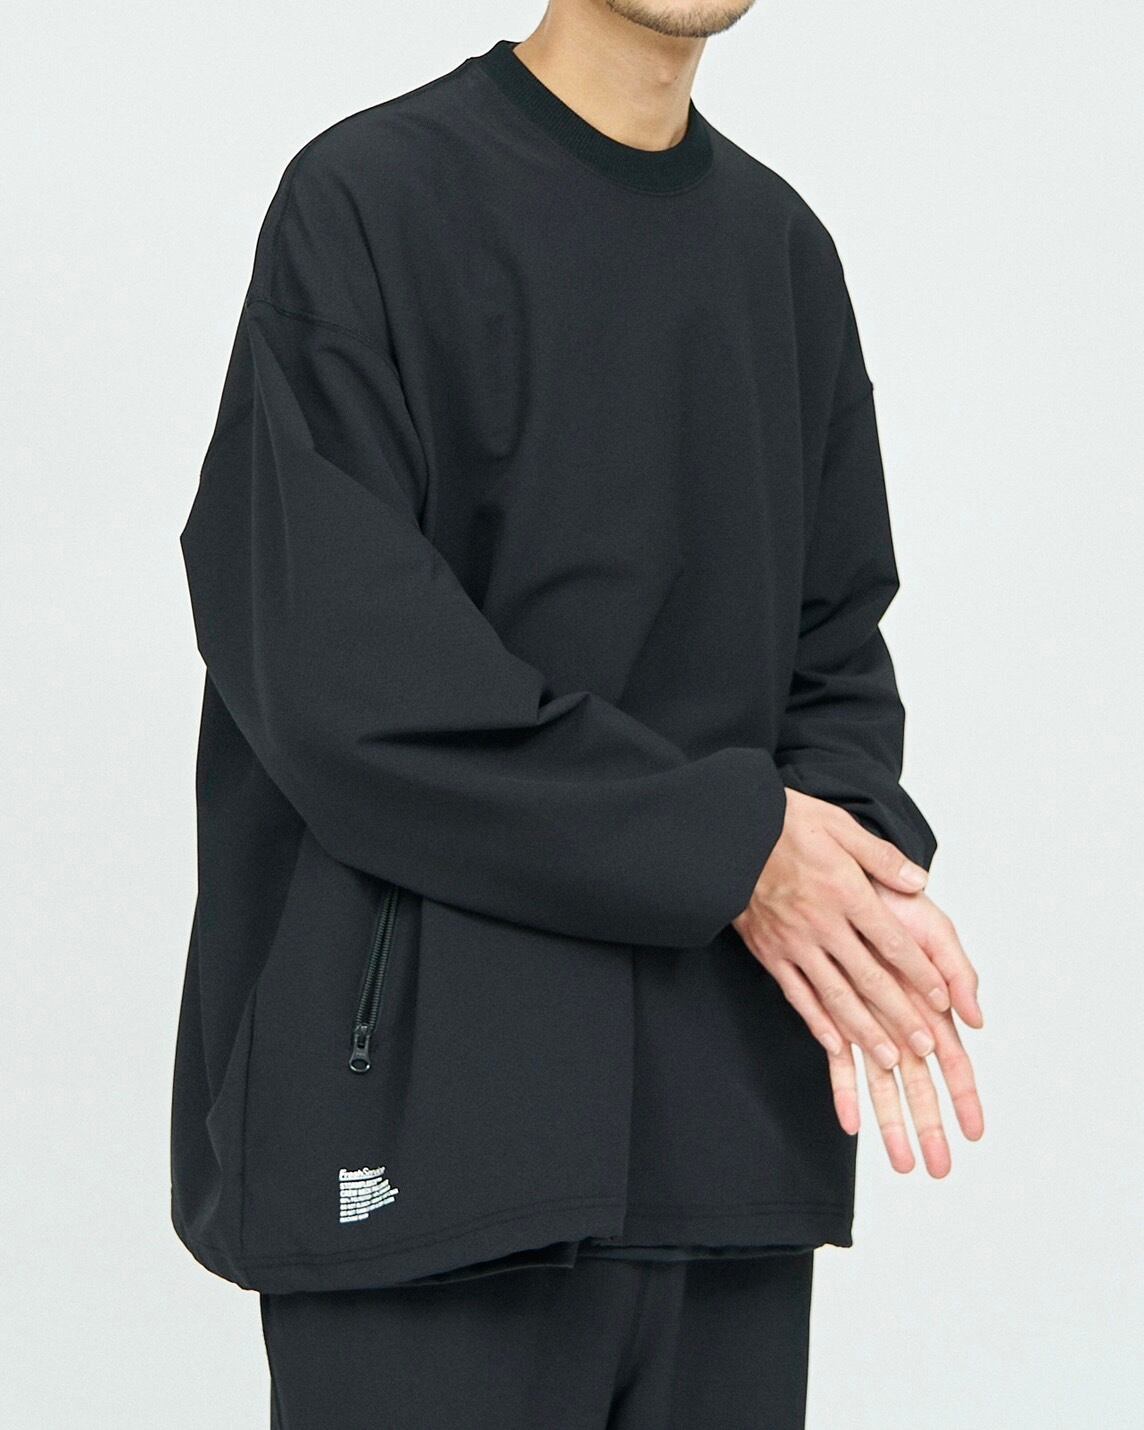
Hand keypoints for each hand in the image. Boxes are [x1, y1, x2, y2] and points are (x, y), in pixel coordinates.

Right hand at [733, 789, 951, 1071]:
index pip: (891, 940)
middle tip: (926, 1046)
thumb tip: (919, 882)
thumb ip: (880, 857)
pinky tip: (836, 1045)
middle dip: (899, 1015)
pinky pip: (796, 994)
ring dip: (864, 1030)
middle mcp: (821, 923)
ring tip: (889, 1058)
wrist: (726, 833)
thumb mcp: (839, 826)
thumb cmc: (784, 824)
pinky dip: (817, 1022)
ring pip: (834, 995)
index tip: (942, 998)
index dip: (920, 972)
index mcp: (844, 891)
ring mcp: (792, 942)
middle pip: (868, 977)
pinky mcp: (768, 952)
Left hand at [827, 883, 984, 1174]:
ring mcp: (868, 1024)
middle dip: (930, 1128)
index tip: (975, 1134)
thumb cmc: (896, 905)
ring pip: (882, 1085)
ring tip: (903, 1165)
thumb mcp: (935, 930)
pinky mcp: (835, 1016)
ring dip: (892, 1124)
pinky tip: (850, 1125)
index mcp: (931, 1006)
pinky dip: (845, 1094)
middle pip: (919, 1086)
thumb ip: (957, 970)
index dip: (965, 1098)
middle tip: (939, 1169)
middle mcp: (900, 1023)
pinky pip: (839, 1062)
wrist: (843, 883)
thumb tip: (975, 1018)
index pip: (954, 1062)